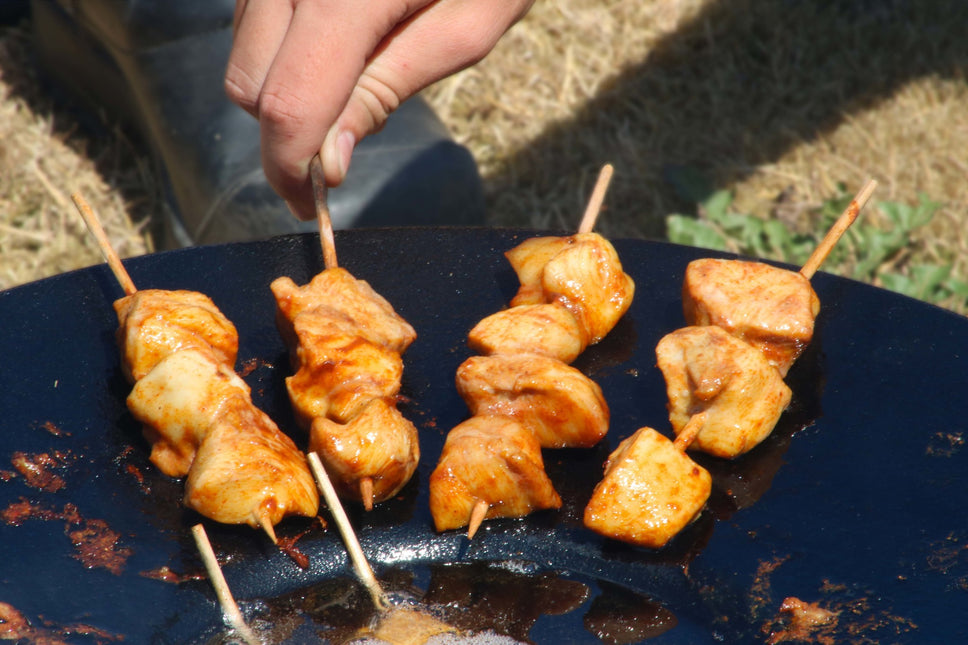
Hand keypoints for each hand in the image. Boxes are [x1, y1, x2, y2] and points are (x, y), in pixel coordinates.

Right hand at [225, 0, 532, 220]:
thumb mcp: (467, 24)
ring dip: (283, 88)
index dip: (292, 170)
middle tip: (342, 144)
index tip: (312, 205)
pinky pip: (250, 15)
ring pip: (242, 52)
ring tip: (352, 76)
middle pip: (249, 86)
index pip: (289, 106)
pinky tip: (333, 40)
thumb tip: (328, 160)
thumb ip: (389, 87)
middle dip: (288, 131)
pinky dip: (281, 47)